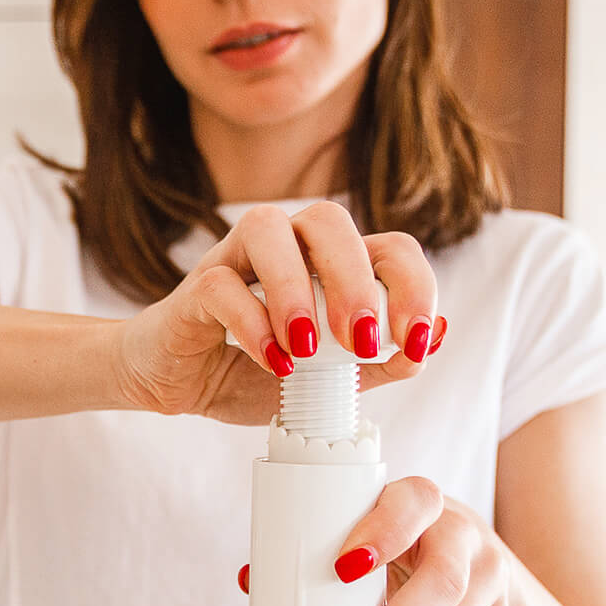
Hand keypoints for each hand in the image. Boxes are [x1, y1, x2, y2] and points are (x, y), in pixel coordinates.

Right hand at [111, 201, 446, 424]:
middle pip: (329, 221)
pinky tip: (271, 362)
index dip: (414, 287)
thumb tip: (428, 341)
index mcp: (328, 263)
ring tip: (308, 348)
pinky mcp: (195, 287)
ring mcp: (235, 259)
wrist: (177, 383)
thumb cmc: (251, 369)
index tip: (414, 342)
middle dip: (356, 280)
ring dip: (295, 288)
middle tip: (362, 341)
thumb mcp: (327, 381)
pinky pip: (221, 285)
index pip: (387, 247)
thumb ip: (376, 364)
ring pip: (268, 229)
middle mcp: (286, 246)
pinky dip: (251, 324)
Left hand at [334, 483, 512, 605]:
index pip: (413, 503)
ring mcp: (486, 581)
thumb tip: (253, 580)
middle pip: (442, 583)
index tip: (342, 568)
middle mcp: (462, 536)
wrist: (468, 556)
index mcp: (421, 502)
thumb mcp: (370, 531)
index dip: (382, 532)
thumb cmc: (398, 541)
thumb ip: (317, 550)